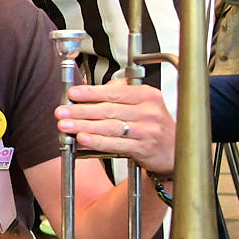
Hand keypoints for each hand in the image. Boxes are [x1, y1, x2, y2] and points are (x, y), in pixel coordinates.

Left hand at [56, 81, 174, 175]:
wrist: (177, 150)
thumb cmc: (155, 124)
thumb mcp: (145, 102)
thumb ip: (122, 92)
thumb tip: (95, 89)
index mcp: (147, 96)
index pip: (115, 92)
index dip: (91, 92)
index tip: (73, 94)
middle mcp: (148, 112)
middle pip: (109, 109)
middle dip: (81, 110)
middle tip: (61, 111)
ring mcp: (147, 131)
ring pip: (109, 126)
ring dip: (84, 126)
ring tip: (65, 125)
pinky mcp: (143, 148)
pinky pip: (115, 144)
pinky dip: (97, 141)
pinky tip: (82, 138)